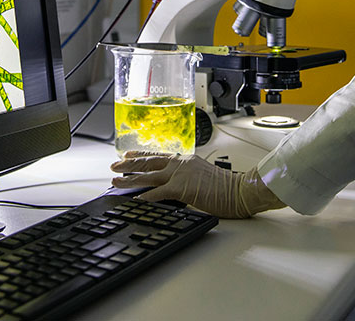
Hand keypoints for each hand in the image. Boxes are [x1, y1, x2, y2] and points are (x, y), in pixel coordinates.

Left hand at [110, 151, 284, 218]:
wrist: (241, 190)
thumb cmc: (227, 187)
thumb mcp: (203, 178)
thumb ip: (187, 179)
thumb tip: (173, 188)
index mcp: (186, 161)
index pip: (158, 156)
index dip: (140, 156)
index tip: (127, 156)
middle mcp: (181, 164)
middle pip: (149, 162)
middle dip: (128, 165)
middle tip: (113, 166)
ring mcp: (181, 175)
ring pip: (148, 176)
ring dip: (130, 179)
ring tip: (115, 182)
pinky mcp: (183, 188)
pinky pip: (158, 193)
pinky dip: (145, 196)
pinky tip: (134, 199)